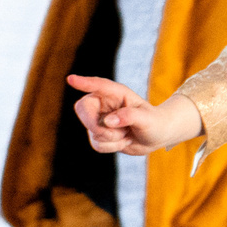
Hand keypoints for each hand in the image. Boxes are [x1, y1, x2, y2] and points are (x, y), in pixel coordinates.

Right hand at [65, 76, 202, 155]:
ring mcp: (99, 119)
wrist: (156, 136)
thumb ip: (129, 116)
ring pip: (93, 132)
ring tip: (127, 134)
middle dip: (95, 125)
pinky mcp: (98, 134)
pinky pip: (97, 144)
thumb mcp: (147, 118)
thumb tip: (108, 121)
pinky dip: (112, 147)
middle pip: (83, 109)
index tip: (70, 79)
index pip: (97, 86)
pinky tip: (123, 140)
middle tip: (116, 134)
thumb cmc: (154, 122)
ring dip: (112, 139)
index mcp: (115, 93)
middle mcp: (103, 104)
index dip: (84, 83)